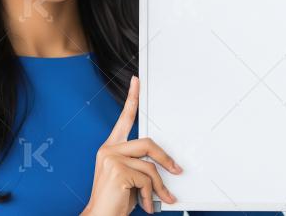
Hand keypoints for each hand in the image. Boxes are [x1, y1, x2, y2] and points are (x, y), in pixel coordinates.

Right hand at [82, 76, 181, 214]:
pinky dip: (150, 194)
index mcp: (110, 148)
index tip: (137, 81)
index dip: (132, 98)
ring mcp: (111, 159)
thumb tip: (165, 164)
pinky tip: (145, 204)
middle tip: (177, 171)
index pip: (124, 118)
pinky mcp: (117, 170)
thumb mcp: (130, 179)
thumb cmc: (114, 202)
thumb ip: (141, 165)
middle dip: (166, 159)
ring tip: (157, 199)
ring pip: (150, 166)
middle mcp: (108, 150)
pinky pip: (147, 178)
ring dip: (158, 186)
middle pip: (148, 144)